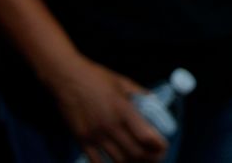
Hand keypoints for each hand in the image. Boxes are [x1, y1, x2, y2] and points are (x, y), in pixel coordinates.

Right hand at [50, 57, 166, 162]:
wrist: (67, 78)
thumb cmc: (96, 77)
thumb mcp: (123, 82)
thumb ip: (139, 94)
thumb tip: (154, 102)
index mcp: (124, 110)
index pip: (146, 136)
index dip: (158, 146)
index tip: (164, 147)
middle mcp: (111, 126)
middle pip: (135, 153)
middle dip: (149, 158)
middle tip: (155, 157)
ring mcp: (95, 135)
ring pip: (118, 160)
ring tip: (139, 161)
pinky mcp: (81, 140)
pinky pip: (96, 161)